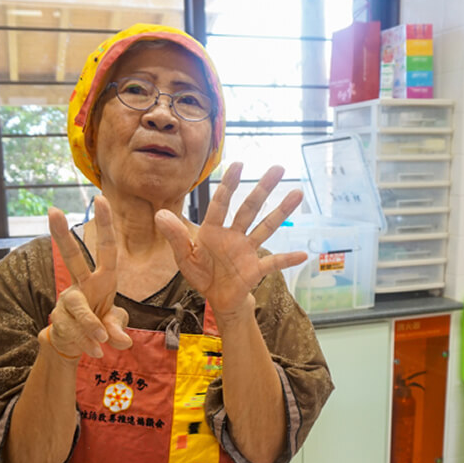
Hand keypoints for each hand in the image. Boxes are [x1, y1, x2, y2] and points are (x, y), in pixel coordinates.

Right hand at [44, 197, 132, 358]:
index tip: (100, 198)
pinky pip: (73, 332)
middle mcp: (82, 284)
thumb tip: (120, 340)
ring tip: (101, 344)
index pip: (106, 249)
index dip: (104, 225)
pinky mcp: (58, 319)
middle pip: (72, 257)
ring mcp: (68, 301)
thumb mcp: (115, 323)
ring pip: (77, 308)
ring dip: (90, 326)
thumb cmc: (101, 324)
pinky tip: (94, 351)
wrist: (78, 345)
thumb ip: (118, 328)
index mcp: (103, 279)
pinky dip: (86, 344)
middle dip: (62, 234)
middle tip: (52, 211)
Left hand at [154, 162, 306, 319]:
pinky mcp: (255, 269)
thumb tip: (159, 214)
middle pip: (250, 208)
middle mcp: (234, 235)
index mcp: (214, 230)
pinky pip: (273, 263)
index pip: (222, 203)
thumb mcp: (183, 256)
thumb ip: (175, 236)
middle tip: (278, 168)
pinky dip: (287, 260)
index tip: (238, 164)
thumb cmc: (201, 273)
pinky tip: (304, 255)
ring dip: (281, 212)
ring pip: (266, 227)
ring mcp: (247, 250)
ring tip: (297, 194)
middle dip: (263, 189)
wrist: (217, 298)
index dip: (229, 185)